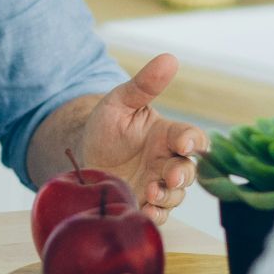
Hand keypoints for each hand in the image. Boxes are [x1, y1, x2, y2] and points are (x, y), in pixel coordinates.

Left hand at [79, 54, 206, 221]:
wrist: (81, 153)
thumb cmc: (105, 125)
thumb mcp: (120, 102)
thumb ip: (144, 85)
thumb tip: (169, 58)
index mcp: (167, 135)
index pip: (192, 138)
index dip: (193, 141)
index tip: (184, 144)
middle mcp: (167, 161)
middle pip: (189, 171)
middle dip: (182, 175)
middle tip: (168, 176)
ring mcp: (157, 184)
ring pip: (176, 195)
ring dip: (168, 196)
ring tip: (150, 192)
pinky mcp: (144, 203)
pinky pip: (159, 213)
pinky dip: (156, 214)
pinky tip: (146, 211)